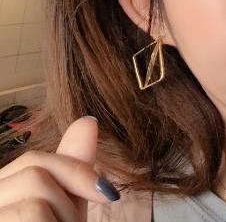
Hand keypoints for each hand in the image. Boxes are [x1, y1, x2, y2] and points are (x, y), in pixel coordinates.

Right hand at [0, 116, 119, 220]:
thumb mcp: (67, 206)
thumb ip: (72, 168)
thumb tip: (88, 119)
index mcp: (2, 188)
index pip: (33, 160)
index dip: (75, 172)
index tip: (108, 194)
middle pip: (35, 166)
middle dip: (68, 197)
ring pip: (36, 184)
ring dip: (64, 216)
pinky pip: (32, 210)